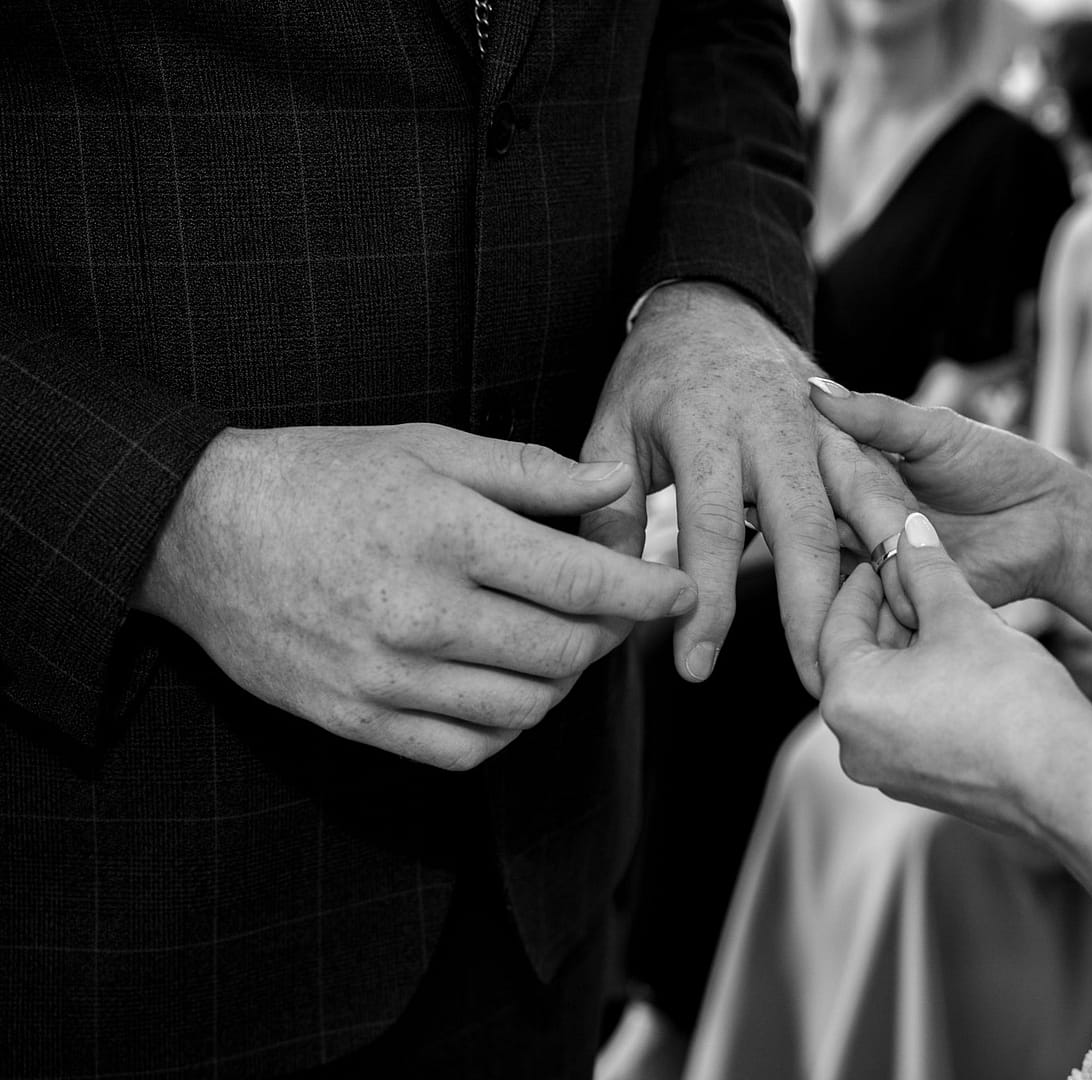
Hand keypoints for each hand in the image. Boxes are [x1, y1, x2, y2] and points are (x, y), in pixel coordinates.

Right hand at [132, 424, 697, 769]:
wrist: (199, 531)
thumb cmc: (323, 476)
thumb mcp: (428, 446)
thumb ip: (530, 471)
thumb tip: (615, 487)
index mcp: (445, 532)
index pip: (579, 583)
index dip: (646, 594)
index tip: (680, 591)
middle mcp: (420, 611)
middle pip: (563, 652)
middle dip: (610, 636)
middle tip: (616, 614)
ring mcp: (386, 674)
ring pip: (524, 708)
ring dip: (563, 682)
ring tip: (562, 645)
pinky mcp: (356, 717)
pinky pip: (466, 748)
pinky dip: (507, 727)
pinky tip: (507, 686)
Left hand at [580, 282, 912, 693]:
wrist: (716, 302)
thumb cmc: (655, 376)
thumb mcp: (612, 429)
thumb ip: (612, 511)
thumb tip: (616, 595)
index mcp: (708, 422)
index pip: (710, 526)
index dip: (704, 602)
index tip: (695, 669)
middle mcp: (777, 422)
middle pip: (804, 525)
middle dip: (812, 610)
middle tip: (816, 683)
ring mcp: (829, 423)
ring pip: (864, 506)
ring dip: (874, 579)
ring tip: (874, 648)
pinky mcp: (860, 430)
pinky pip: (885, 492)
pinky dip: (899, 546)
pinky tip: (905, 601)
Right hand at [809, 382, 1075, 610]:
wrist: (1051, 522)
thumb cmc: (998, 468)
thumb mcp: (936, 432)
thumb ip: (878, 417)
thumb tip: (816, 389)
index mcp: (863, 477)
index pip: (815, 471)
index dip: (800, 461)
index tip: (788, 445)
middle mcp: (861, 522)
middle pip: (818, 519)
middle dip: (818, 507)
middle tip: (838, 496)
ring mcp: (879, 562)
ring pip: (838, 560)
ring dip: (845, 546)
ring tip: (871, 528)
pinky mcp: (902, 600)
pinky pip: (873, 599)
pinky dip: (873, 585)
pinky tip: (881, 567)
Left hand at [817, 512, 1091, 836]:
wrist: (1067, 782)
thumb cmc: (1009, 698)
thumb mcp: (962, 617)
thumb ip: (927, 569)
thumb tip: (909, 529)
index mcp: (846, 700)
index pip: (835, 623)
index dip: (863, 581)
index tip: (884, 554)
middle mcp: (852, 743)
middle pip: (859, 660)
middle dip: (889, 615)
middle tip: (916, 578)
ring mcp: (885, 771)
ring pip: (886, 691)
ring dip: (911, 649)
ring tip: (947, 614)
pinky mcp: (919, 785)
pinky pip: (907, 722)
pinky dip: (924, 686)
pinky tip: (962, 660)